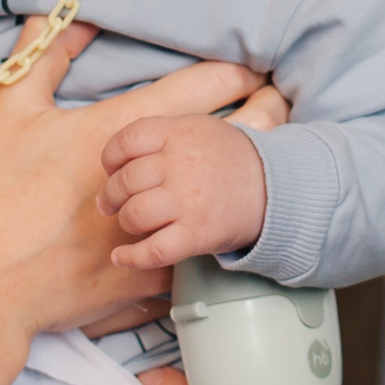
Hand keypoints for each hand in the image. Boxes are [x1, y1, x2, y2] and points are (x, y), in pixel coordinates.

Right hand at [0, 21, 263, 336]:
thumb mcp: (10, 111)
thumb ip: (42, 54)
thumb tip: (63, 11)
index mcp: (123, 132)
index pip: (201, 90)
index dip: (238, 74)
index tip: (256, 67)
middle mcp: (153, 177)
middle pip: (232, 138)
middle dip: (264, 117)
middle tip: (283, 104)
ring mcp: (159, 228)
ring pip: (227, 197)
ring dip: (249, 177)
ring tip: (273, 163)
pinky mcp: (155, 275)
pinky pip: (199, 252)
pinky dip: (215, 237)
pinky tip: (233, 228)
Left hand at [99, 115, 268, 268]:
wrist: (274, 187)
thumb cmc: (229, 157)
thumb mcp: (197, 127)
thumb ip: (160, 134)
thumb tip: (117, 158)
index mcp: (178, 133)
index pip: (126, 141)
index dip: (110, 158)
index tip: (112, 170)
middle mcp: (180, 165)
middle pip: (124, 181)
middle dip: (111, 196)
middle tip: (111, 204)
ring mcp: (188, 201)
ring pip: (133, 215)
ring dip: (125, 222)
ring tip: (131, 223)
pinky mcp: (197, 234)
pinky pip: (153, 251)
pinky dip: (131, 258)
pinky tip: (120, 257)